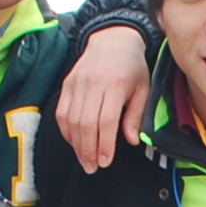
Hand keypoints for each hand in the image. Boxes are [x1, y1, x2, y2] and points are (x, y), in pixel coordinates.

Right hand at [56, 25, 151, 170]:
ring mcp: (77, 83)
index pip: (106, 120)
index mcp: (116, 84)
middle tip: (92, 167)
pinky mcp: (67, 84)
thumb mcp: (143, 88)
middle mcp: (94, 83)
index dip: (104, 144)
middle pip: (85, 123)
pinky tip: (75, 143)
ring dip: (76, 144)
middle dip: (88, 149)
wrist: (112, 39)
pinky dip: (66, 131)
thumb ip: (136, 115)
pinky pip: (62, 112)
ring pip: (71, 120)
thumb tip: (131, 141)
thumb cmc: (132, 67)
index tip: (105, 162)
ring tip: (84, 160)